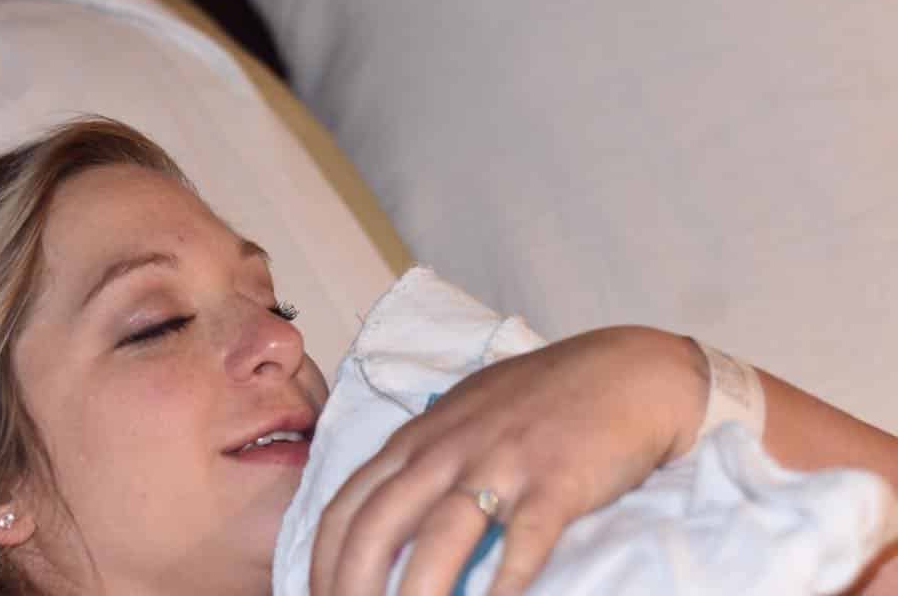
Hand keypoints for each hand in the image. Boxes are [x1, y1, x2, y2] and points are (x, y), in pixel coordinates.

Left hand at [310, 326, 707, 595]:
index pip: (347, 506)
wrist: (624, 372)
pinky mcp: (555, 484)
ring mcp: (501, 464)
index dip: (323, 563)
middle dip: (350, 590)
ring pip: (439, 541)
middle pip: (377, 528)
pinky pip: (522, 545)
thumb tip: (388, 514)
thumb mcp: (465, 415)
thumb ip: (424, 457)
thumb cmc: (540, 398)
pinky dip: (501, 588)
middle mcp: (448, 450)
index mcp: (420, 437)